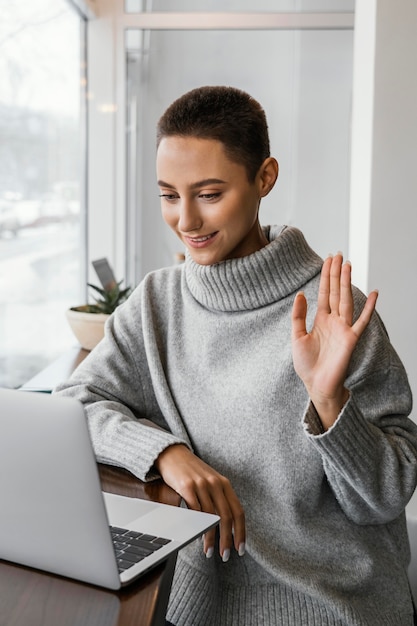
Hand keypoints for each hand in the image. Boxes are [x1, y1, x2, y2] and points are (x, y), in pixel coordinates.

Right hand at [155, 444, 244, 560]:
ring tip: (209, 551)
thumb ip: (218, 498)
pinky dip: (198, 526)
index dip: (241, 532)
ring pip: (211, 517)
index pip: (238, 511)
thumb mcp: (209, 481)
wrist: (172, 454)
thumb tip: (226, 525)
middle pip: (227, 517)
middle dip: (227, 540)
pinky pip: (195, 511)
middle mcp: (215, 483)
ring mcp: (201, 485)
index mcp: (224, 483)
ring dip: (211, 538)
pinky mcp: (186, 486)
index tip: (240, 548)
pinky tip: (197, 536)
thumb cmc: (191, 471)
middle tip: (226, 556)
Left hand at [291, 253, 377, 429]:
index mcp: (321, 319)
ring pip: (346, 300)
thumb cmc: (306, 364)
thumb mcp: (296, 337)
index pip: (324, 292)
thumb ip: (298, 316)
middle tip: (338, 254)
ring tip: (348, 265)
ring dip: (347, 283)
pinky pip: (362, 320)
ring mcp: (343, 328)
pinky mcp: (351, 339)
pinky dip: (368, 307)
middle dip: (336, 274)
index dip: (326, 276)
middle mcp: (333, 321)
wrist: (315, 384)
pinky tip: (373, 293)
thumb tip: (300, 294)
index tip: (329, 259)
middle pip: (336, 292)